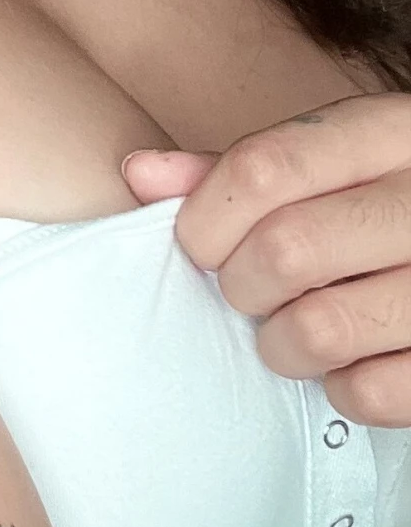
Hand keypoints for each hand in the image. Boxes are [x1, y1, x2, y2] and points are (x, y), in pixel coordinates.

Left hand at [123, 95, 410, 425]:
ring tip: (295, 329)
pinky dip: (342, 389)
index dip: (206, 219)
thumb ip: (243, 172)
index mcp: (387, 135)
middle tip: (253, 293)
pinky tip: (352, 360)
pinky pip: (369, 391)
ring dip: (284, 345)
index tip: (200, 247)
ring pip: (321, 330)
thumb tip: (140, 174)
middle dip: (243, 287)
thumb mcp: (332, 162)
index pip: (265, 168)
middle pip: (285, 251)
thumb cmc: (382, 204)